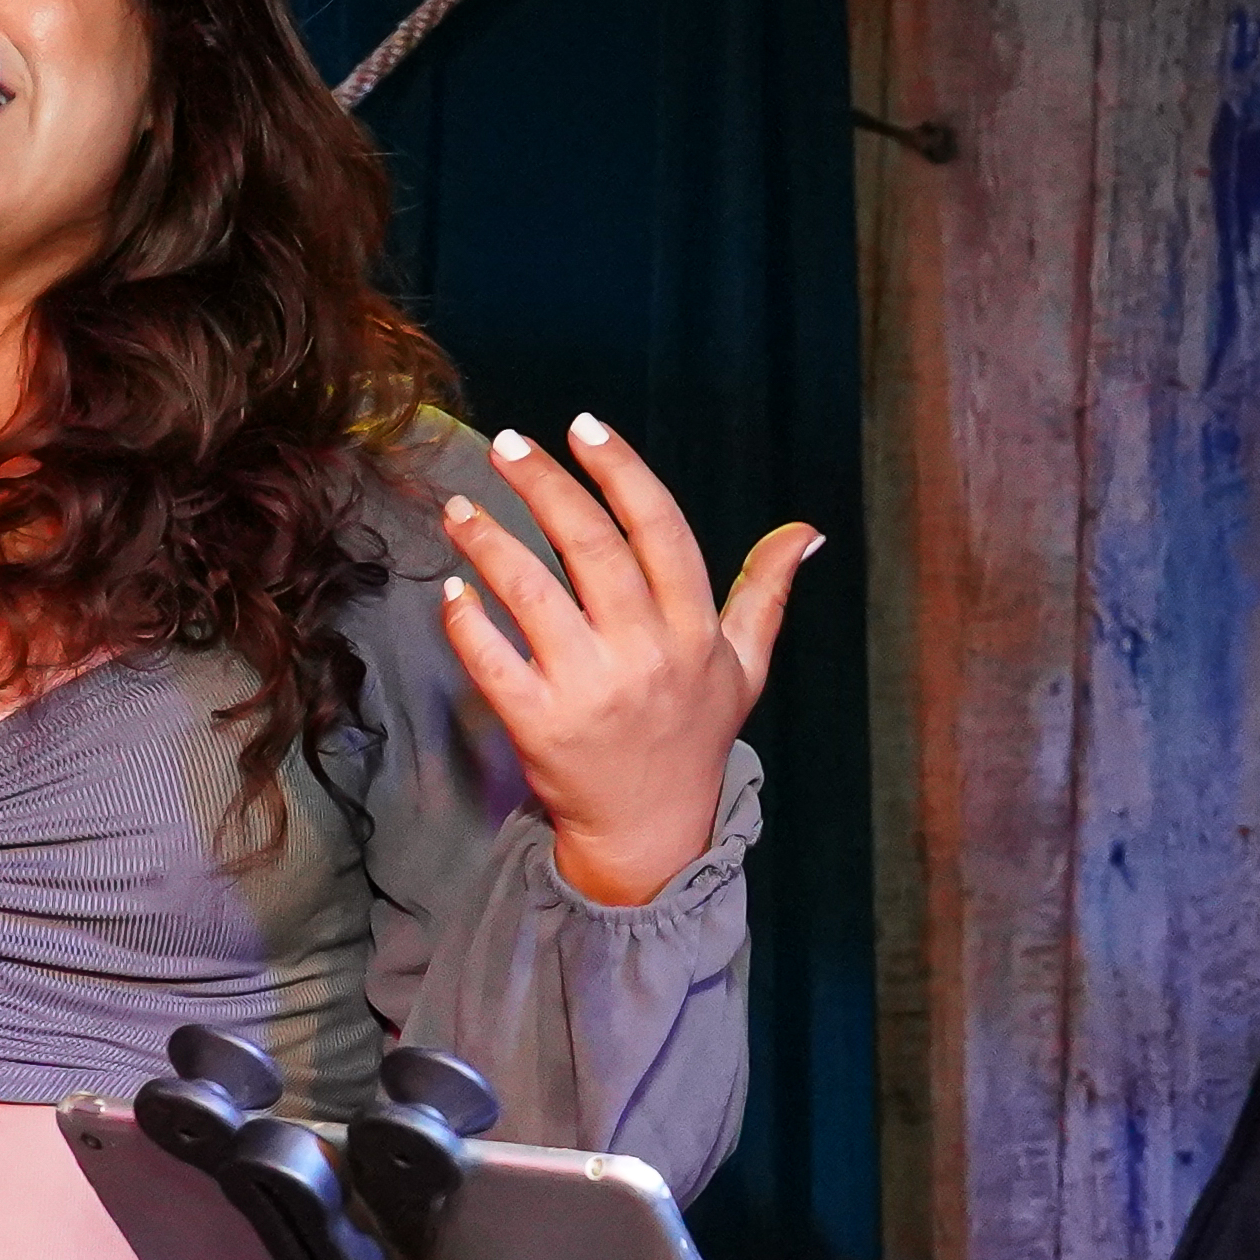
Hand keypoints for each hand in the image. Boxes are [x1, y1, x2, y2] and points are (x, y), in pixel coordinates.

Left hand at [436, 418, 817, 908]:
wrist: (651, 833)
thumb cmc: (693, 737)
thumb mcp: (744, 666)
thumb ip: (765, 593)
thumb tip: (806, 532)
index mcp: (694, 630)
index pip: (660, 529)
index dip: (621, 472)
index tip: (583, 426)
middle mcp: (646, 654)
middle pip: (591, 548)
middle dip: (545, 485)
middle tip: (505, 442)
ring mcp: (590, 692)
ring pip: (533, 595)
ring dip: (491, 542)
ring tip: (460, 507)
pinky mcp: (540, 728)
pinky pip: (494, 662)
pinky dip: (469, 622)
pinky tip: (452, 588)